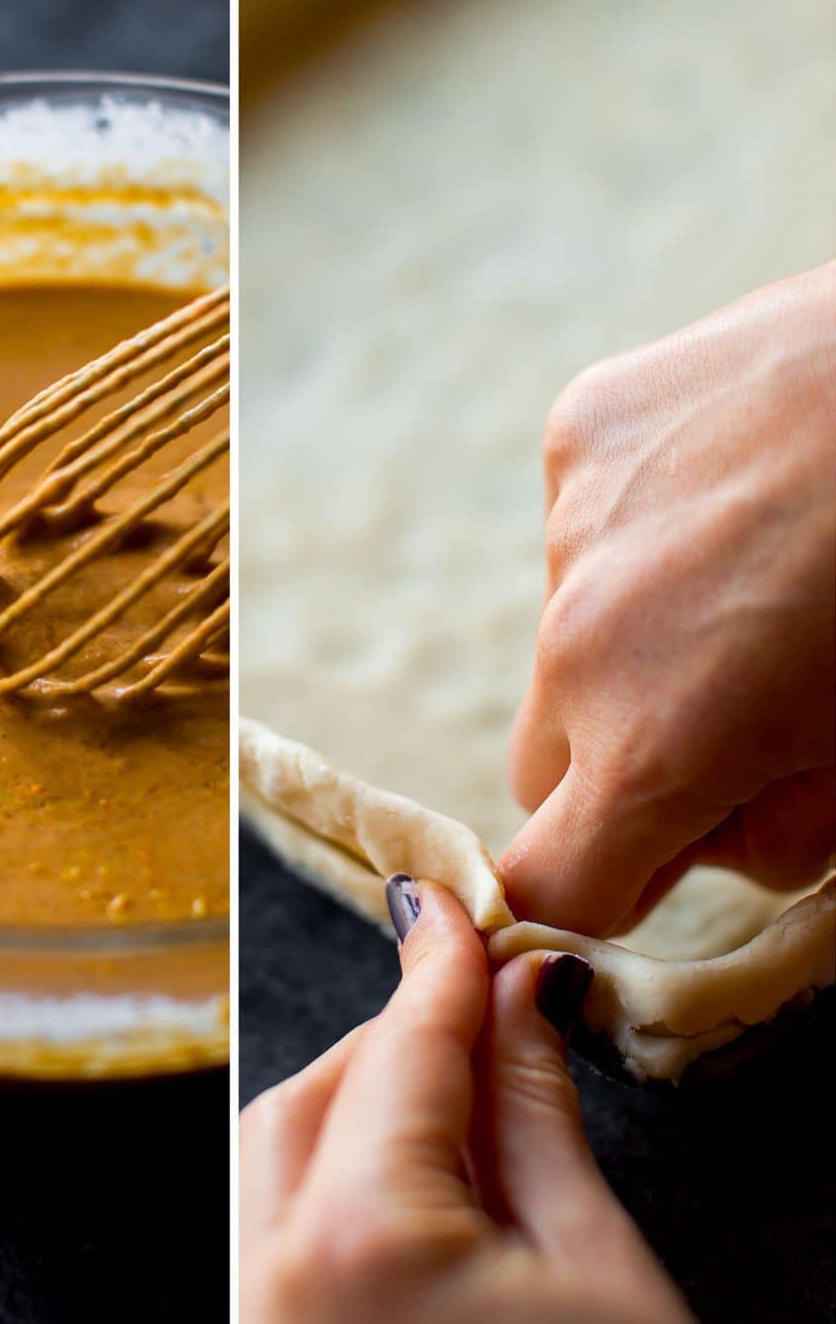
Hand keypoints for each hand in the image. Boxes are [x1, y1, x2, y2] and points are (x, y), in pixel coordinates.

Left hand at [240, 880, 727, 1323]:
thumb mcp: (600, 1270)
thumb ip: (533, 1110)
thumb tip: (521, 991)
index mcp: (358, 1250)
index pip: (401, 1053)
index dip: (440, 967)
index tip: (453, 907)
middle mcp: (264, 1293)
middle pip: (314, 1094)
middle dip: (397, 1042)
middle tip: (485, 1016)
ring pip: (275, 1153)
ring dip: (359, 1104)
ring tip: (461, 1103)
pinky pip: (270, 1229)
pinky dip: (333, 1177)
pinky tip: (414, 1181)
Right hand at [503, 262, 835, 935]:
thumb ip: (780, 829)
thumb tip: (713, 831)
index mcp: (661, 744)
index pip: (547, 885)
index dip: (597, 892)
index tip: (650, 861)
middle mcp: (580, 639)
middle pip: (544, 767)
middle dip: (615, 769)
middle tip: (732, 716)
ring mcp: (571, 524)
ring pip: (565, 638)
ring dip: (634, 641)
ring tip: (755, 571)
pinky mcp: (579, 431)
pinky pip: (581, 532)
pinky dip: (637, 538)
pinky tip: (731, 489)